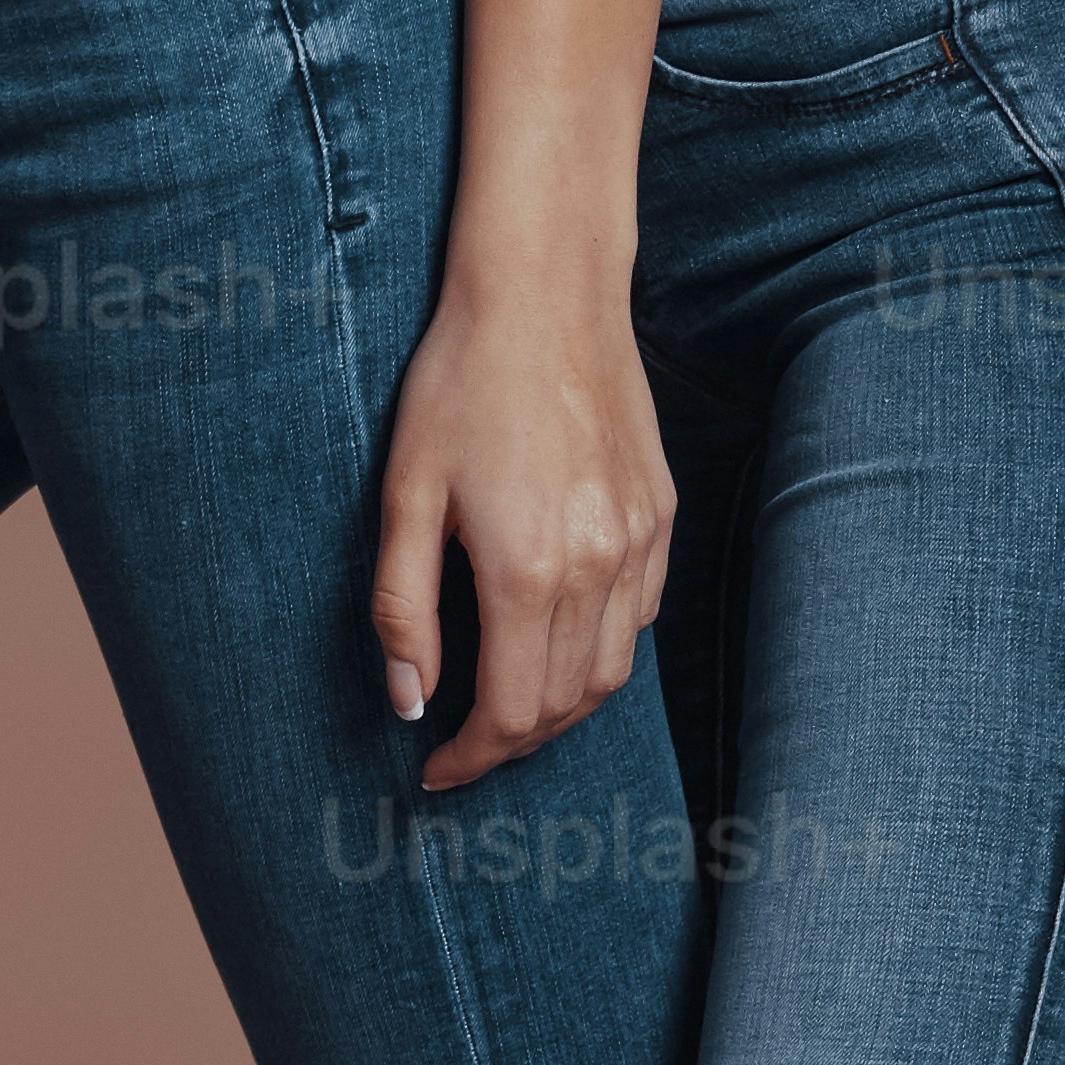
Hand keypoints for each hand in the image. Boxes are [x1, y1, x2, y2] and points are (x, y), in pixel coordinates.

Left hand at [371, 264, 676, 790]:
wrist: (546, 293)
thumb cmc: (461, 384)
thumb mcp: (405, 494)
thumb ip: (402, 609)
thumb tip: (408, 702)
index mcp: (527, 573)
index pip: (510, 714)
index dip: (471, 759)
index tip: (435, 770)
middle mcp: (598, 568)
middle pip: (564, 706)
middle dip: (511, 743)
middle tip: (461, 746)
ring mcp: (640, 543)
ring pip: (610, 673)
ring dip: (558, 708)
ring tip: (506, 706)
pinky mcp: (661, 516)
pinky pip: (638, 618)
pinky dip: (598, 652)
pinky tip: (555, 639)